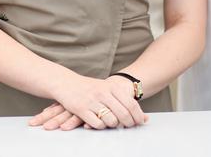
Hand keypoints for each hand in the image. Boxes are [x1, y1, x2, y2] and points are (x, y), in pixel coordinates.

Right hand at [29, 75, 146, 129]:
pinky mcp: (81, 109)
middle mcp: (103, 93)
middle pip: (123, 113)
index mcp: (111, 86)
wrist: (66, 82)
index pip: (131, 103)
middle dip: (128, 123)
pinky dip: (101, 127)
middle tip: (129, 126)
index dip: (138, 115)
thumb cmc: (90, 88)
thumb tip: (144, 117)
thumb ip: (123, 99)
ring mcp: (92, 101)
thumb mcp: (107, 89)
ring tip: (112, 123)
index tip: (140, 122)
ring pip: (111, 120)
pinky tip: (100, 123)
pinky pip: (97, 124)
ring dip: (114, 125)